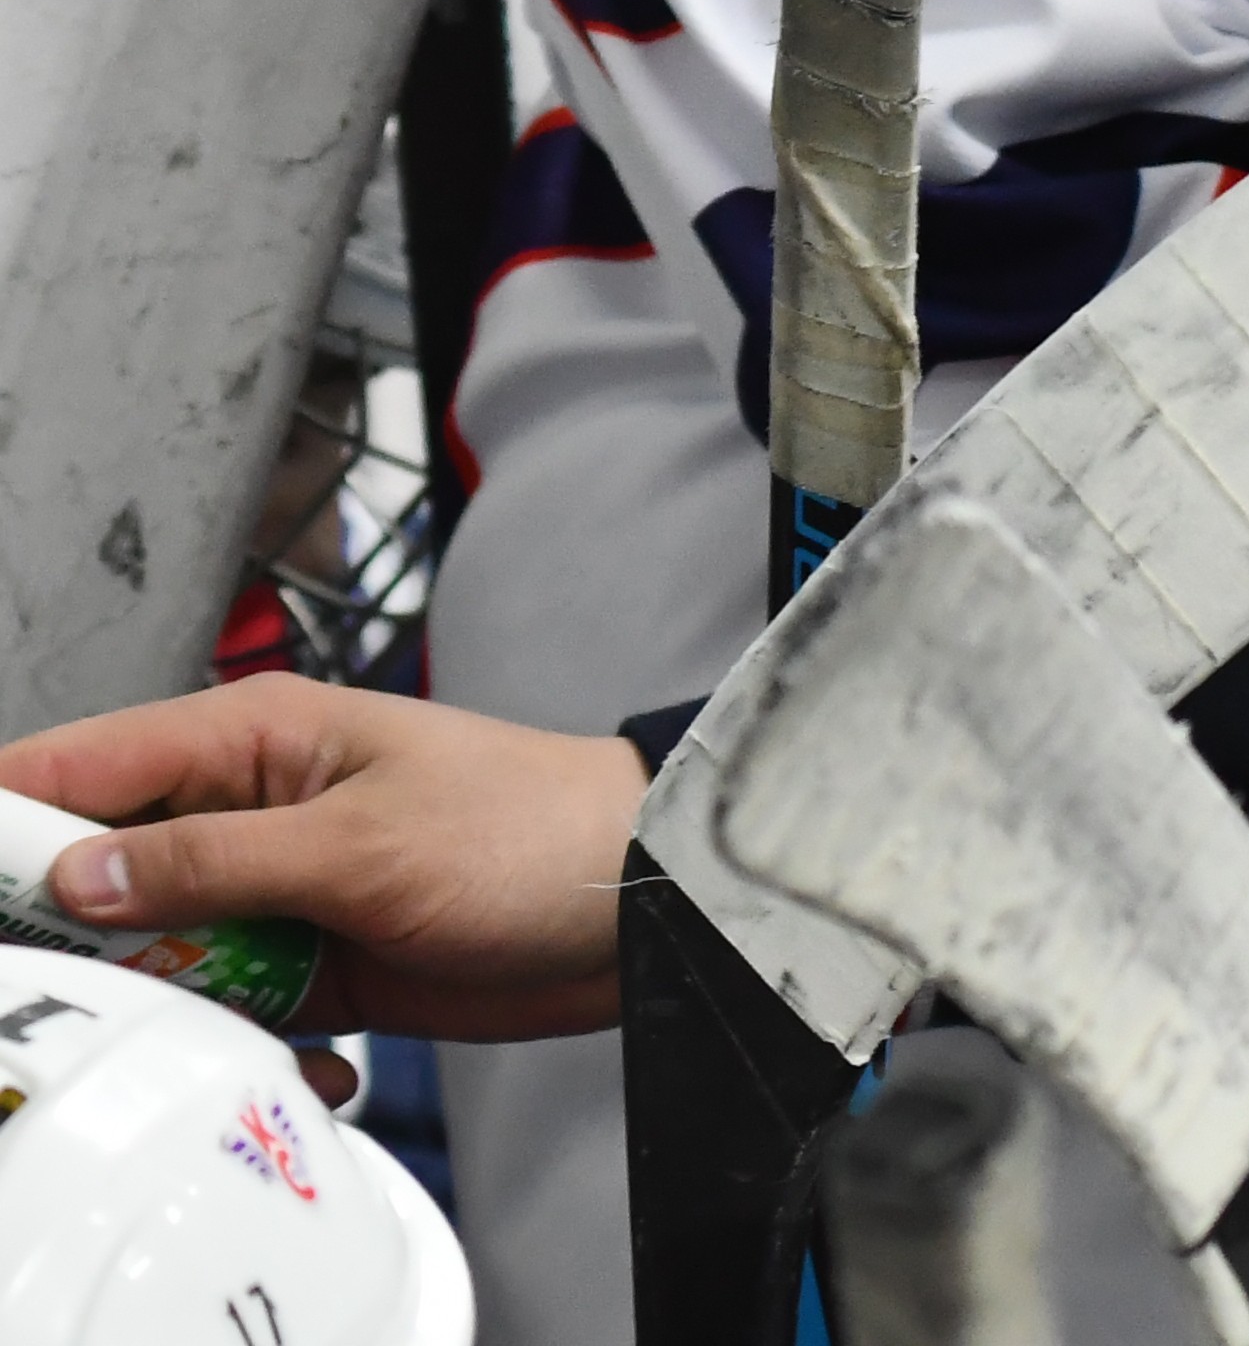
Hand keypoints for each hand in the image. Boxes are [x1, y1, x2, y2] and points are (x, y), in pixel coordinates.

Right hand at [0, 676, 642, 1044]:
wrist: (634, 906)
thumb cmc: (527, 833)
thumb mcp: (357, 847)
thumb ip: (210, 864)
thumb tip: (74, 873)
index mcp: (259, 738)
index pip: (85, 761)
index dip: (8, 816)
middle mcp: (253, 807)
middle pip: (99, 871)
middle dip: (82, 938)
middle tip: (106, 986)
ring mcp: (277, 889)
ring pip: (156, 953)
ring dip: (179, 1004)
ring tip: (243, 1020)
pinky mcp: (308, 961)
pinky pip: (227, 1008)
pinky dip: (251, 1045)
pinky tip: (319, 1060)